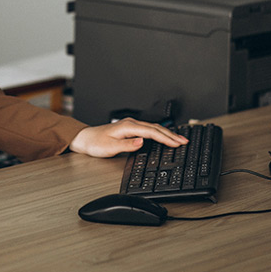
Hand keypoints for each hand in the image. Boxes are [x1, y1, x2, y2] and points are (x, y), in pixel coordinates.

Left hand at [68, 117, 187, 157]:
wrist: (85, 139)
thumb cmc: (96, 143)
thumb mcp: (110, 148)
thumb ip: (127, 145)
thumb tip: (142, 142)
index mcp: (128, 127)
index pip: (152, 132)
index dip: (166, 138)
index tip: (177, 143)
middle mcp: (131, 123)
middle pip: (156, 128)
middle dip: (171, 135)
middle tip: (185, 141)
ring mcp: (131, 125)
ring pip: (153, 128)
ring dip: (167, 133)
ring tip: (179, 139)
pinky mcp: (130, 128)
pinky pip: (149, 129)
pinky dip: (159, 133)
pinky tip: (164, 136)